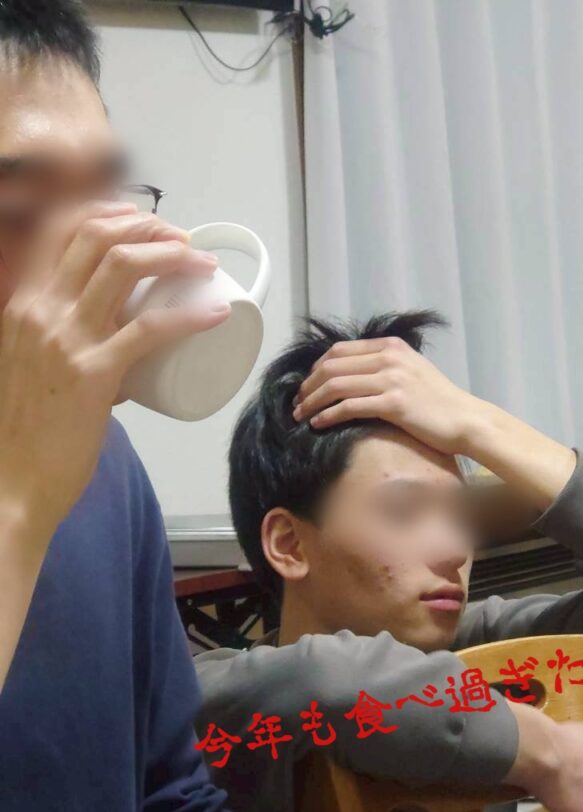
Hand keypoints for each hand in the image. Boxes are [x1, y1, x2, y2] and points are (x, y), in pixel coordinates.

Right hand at [0, 200, 230, 540]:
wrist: (13, 482)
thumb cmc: (27, 433)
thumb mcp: (31, 367)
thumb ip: (64, 350)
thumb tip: (119, 355)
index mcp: (23, 305)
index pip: (58, 230)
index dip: (105, 212)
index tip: (142, 220)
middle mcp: (40, 310)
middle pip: (96, 236)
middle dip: (148, 225)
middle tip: (183, 240)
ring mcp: (65, 339)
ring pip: (123, 267)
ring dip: (172, 254)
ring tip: (203, 263)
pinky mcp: (93, 373)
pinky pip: (150, 330)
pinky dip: (190, 316)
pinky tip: (216, 313)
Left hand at [292, 335, 483, 454]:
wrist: (465, 419)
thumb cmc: (438, 402)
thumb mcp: (411, 371)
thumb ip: (384, 367)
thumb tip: (351, 377)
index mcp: (391, 346)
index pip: (339, 350)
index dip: (316, 368)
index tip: (306, 386)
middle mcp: (389, 358)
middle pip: (332, 366)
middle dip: (308, 385)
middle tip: (297, 403)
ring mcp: (391, 379)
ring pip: (336, 385)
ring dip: (312, 401)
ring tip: (301, 415)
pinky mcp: (393, 403)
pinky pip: (349, 406)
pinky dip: (328, 415)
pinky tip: (318, 424)